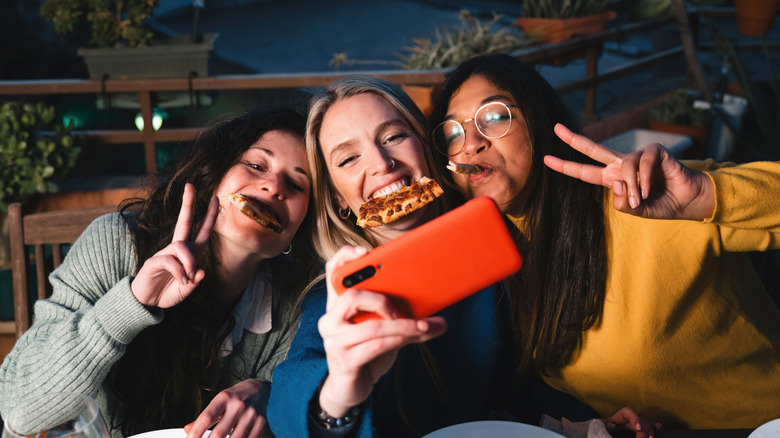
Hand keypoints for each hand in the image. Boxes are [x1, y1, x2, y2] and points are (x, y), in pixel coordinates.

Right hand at [131, 183, 219, 308]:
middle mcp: (177, 249)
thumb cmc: (167, 292)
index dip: (210, 216)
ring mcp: (164, 254)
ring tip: (188, 279)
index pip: (202, 230)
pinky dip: (179, 271)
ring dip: (189, 261)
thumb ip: (195, 281)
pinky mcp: (154, 262)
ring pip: (181, 246)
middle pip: (183, 221)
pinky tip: (182, 281)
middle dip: (188, 203)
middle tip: (190, 185)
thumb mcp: (186, 290)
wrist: (146, 302)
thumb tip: (200, 271)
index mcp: (190, 253)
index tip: (216, 198)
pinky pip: (169, 260)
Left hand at [184, 379, 269, 437]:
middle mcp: (238, 405)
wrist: (261, 389)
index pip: (207, 417)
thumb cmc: (237, 397)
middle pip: (219, 433)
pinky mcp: (261, 423)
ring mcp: (251, 415)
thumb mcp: (219, 401)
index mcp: (225, 398)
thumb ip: (205, 417)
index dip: (196, 432)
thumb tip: (188, 430)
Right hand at [316, 246, 447, 416]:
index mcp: (337, 305)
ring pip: (372, 326)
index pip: (332, 271)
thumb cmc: (366, 352)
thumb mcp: (380, 329)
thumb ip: (398, 316)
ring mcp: (335, 342)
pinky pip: (377, 346)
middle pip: (352, 296)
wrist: (350, 388)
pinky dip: (401, 340)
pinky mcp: (345, 361)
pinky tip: (417, 336)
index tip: (366, 251)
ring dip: (404, 325)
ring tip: (426, 325)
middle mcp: (331, 320)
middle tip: (401, 310)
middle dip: (382, 300)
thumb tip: (436, 309)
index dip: (345, 256)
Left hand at [545, 124, 714, 220]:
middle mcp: (620, 164)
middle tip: (555, 128)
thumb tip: (616, 183)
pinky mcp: (654, 151)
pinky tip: (650, 190)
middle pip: (593, 149)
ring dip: (633, 188)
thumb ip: (621, 201)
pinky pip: (643, 164)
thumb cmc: (660, 204)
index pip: (584, 172)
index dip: (566, 166)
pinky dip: (644, 180)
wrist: (687, 200)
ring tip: (642, 199)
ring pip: (624, 169)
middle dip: (573, 139)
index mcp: (612, 178)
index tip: (546, 159)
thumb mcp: (635, 210)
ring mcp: (637, 157)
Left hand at [601, 406, 660, 437]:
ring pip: (646, 425)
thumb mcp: (603, 423)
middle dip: (643, 430)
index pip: (630, 413)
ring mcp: (638, 421)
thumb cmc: (606, 424)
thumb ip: (606, 423)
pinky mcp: (641, 426)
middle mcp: (632, 416)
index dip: (636, 420)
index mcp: (623, 413)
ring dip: (649, 431)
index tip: (638, 428)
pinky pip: (649, 426)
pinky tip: (659, 426)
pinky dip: (653, 427)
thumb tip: (612, 425)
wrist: (609, 426)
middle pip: (640, 421)